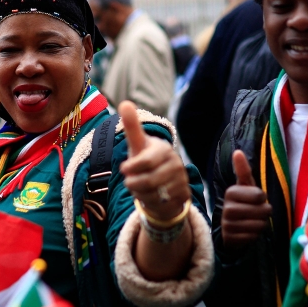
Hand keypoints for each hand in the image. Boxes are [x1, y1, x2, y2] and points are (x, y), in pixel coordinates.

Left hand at [118, 100, 190, 219]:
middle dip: (134, 184)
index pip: (145, 162)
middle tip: (130, 181)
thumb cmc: (147, 161)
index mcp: (163, 149)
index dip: (131, 168)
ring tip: (140, 187)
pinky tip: (150, 196)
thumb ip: (132, 127)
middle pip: (148, 181)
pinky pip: (161, 204)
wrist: (163, 182)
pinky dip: (150, 202)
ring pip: (153, 194)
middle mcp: (176, 163)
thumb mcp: (137, 145)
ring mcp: (181, 180)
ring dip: (140, 193)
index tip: (124, 169)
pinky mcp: (183, 194)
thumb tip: (125, 102)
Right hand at [221, 150, 271, 250]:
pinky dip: (255, 235)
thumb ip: (243, 170)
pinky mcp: (229, 238)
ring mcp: (227, 224)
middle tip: (260, 212)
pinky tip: (249, 231)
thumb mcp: (245, 186)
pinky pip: (252, 237)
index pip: (259, 195)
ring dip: (261, 224)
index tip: (257, 199)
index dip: (263, 198)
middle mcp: (227, 208)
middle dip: (265, 213)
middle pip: (261, 211)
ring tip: (255, 221)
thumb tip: (237, 151)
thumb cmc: (244, 203)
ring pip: (258, 225)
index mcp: (231, 192)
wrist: (232, 227)